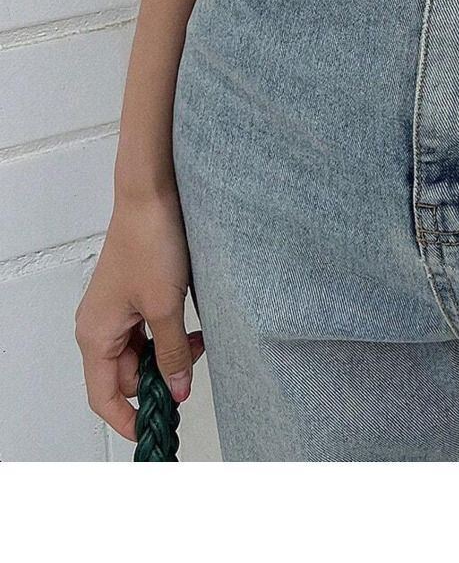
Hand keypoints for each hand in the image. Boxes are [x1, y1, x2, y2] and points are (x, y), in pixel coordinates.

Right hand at [75, 189, 204, 441]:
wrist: (152, 194)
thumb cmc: (149, 240)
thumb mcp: (167, 306)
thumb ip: (172, 354)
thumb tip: (177, 390)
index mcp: (95, 335)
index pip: (104, 396)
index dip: (127, 420)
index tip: (154, 432)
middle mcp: (98, 325)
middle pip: (126, 376)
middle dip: (159, 378)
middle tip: (191, 370)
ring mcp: (114, 310)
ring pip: (140, 353)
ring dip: (167, 354)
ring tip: (195, 342)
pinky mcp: (131, 295)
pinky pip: (146, 330)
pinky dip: (167, 335)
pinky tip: (189, 327)